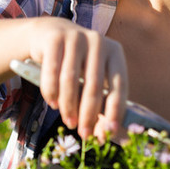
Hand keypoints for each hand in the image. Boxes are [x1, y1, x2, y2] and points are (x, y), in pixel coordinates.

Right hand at [27, 18, 127, 140]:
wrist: (49, 34)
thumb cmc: (76, 64)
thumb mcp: (92, 77)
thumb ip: (100, 102)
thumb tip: (106, 133)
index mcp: (115, 52)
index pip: (119, 85)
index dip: (115, 110)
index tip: (110, 132)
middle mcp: (98, 41)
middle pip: (94, 85)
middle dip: (89, 114)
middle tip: (84, 134)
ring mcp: (75, 37)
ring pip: (71, 80)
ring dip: (69, 106)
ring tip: (68, 122)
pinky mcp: (54, 39)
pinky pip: (52, 72)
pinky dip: (51, 91)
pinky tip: (52, 103)